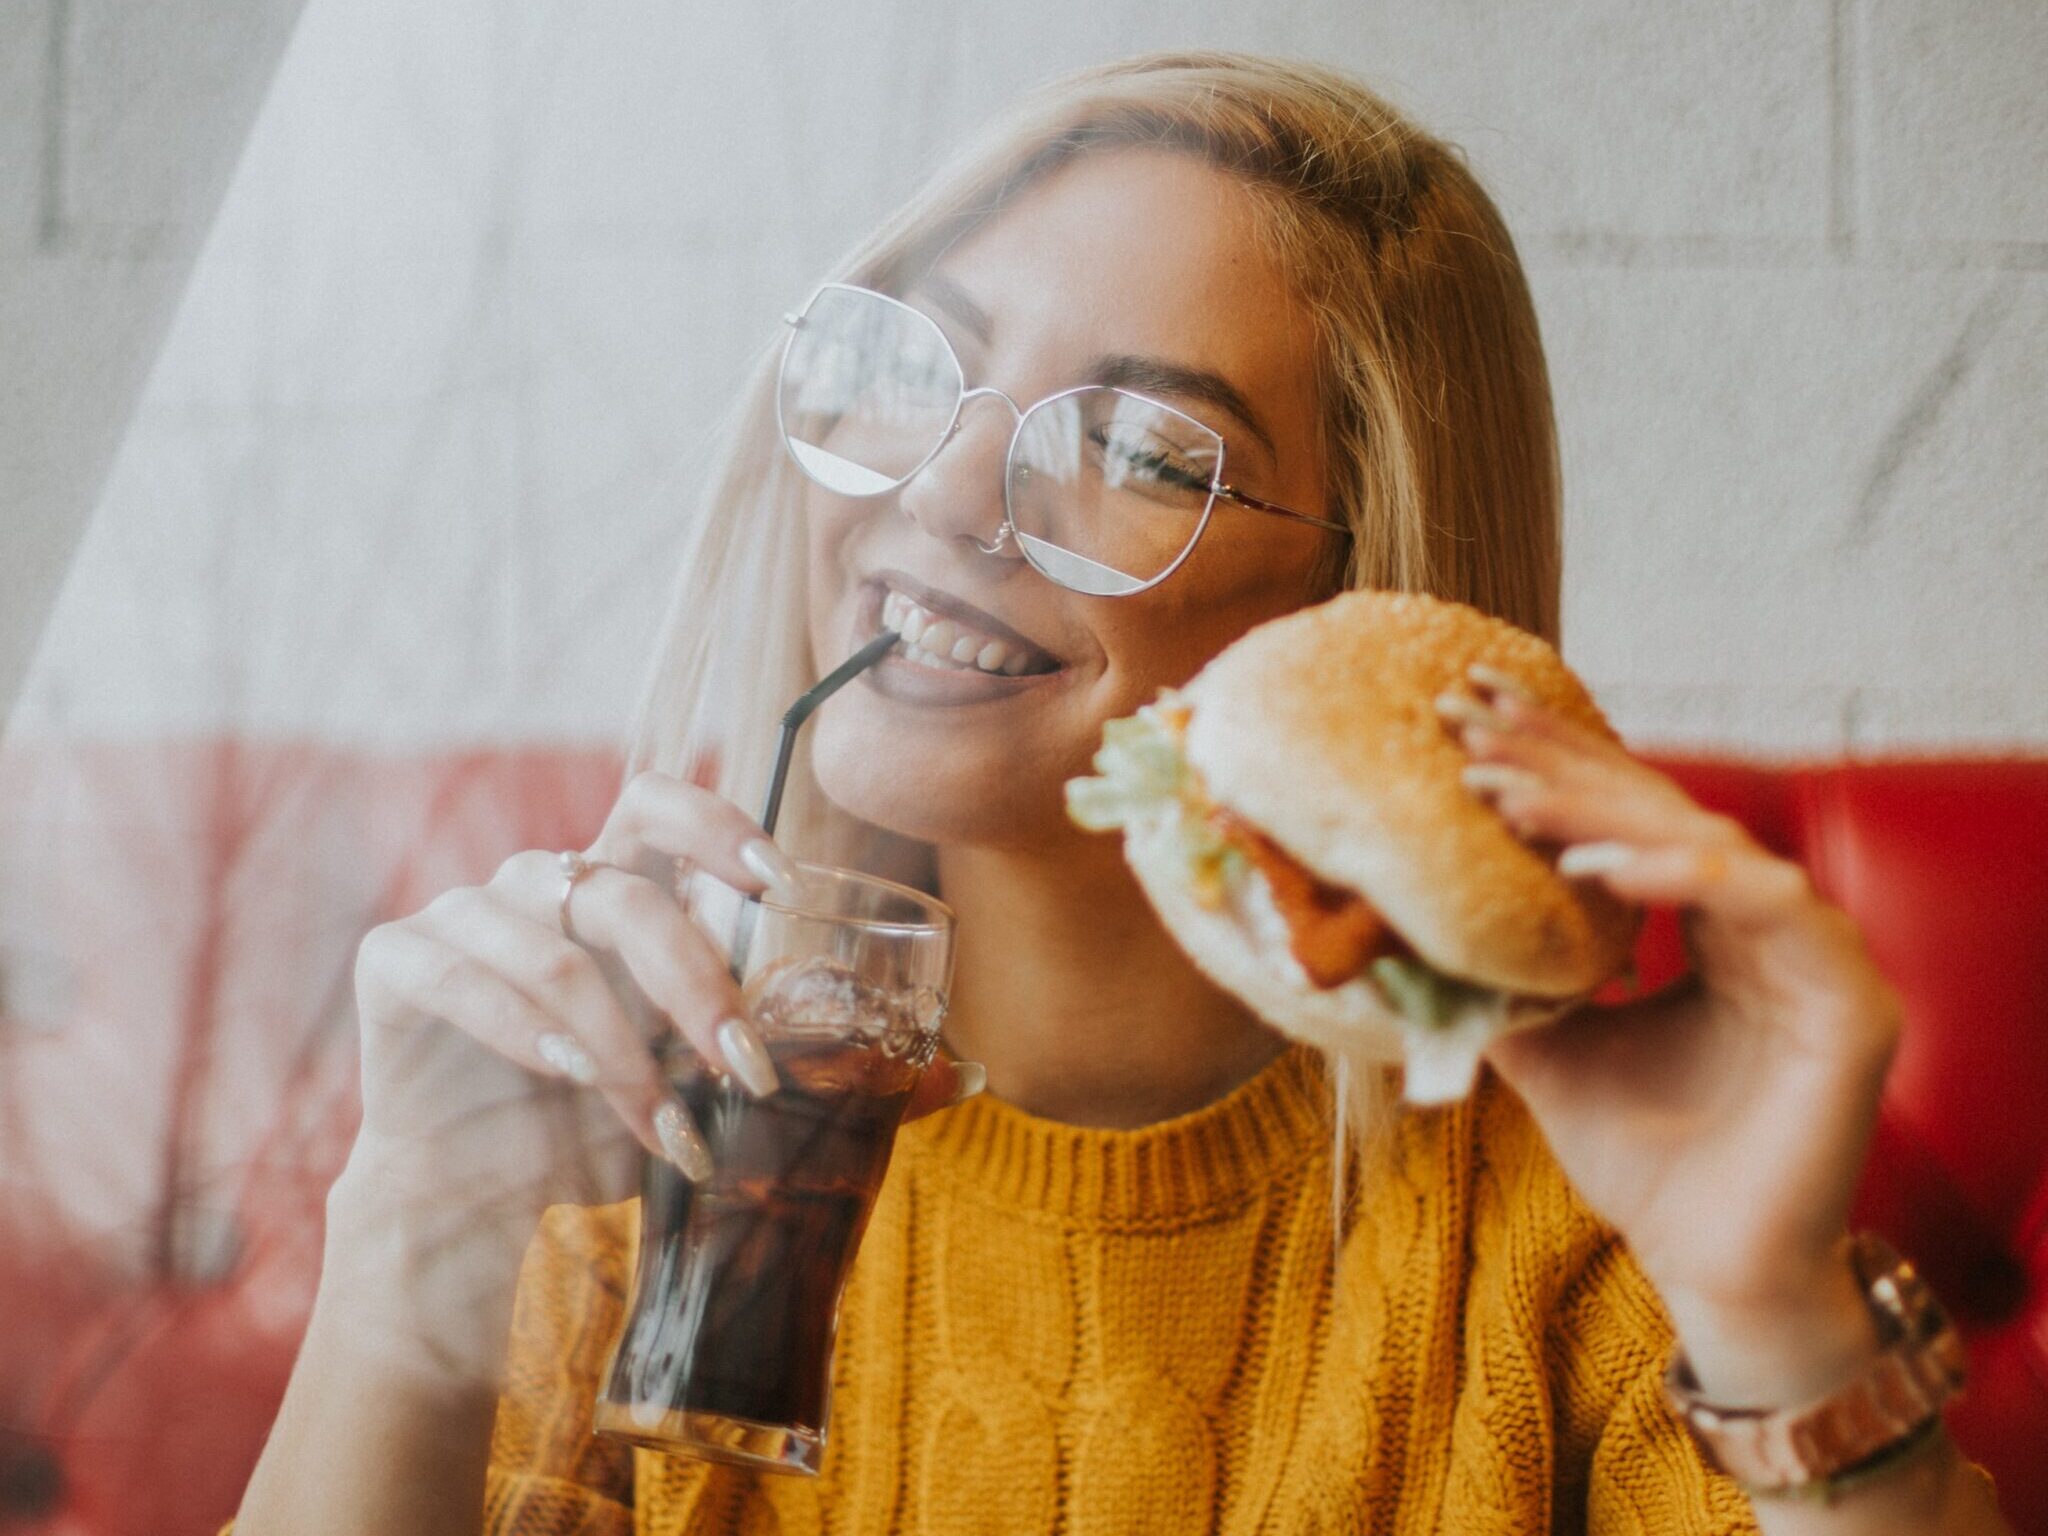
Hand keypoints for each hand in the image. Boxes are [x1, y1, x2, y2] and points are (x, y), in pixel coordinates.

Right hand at [332, 768, 973, 1374]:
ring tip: (671, 1130)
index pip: (661, 801)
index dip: (718, 825)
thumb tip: (964, 1074)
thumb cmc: (602, 1126)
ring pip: (553, 949)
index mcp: (615, 882)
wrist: (473, 1196)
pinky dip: (526, 1032)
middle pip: (623, 892)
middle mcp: (540, 882)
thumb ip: (819, 1069)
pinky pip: (460, 976)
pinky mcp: (400, 963)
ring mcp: (463, 914)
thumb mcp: (711, 1095)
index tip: (781, 885)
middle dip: (697, 983)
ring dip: (621, 1046)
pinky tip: (573, 1085)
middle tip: (749, 1071)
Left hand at [1445, 668, 1903, 1401]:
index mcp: (1706, 923)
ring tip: (1507, 798)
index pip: (1625, 819)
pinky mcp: (1850, 1000)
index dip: (1549, 762)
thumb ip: (1500, 981)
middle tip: (1469, 723)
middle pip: (1658, 810)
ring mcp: (1814, 954)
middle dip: (1559, 761)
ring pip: (1705, 842)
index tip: (1464, 719)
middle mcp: (1764, 922)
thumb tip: (1400, 928)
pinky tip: (1590, 870)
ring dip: (1601, 812)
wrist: (1709, 1269)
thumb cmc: (1643, 1160)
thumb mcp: (1548, 1050)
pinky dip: (1675, 878)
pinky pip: (1766, 904)